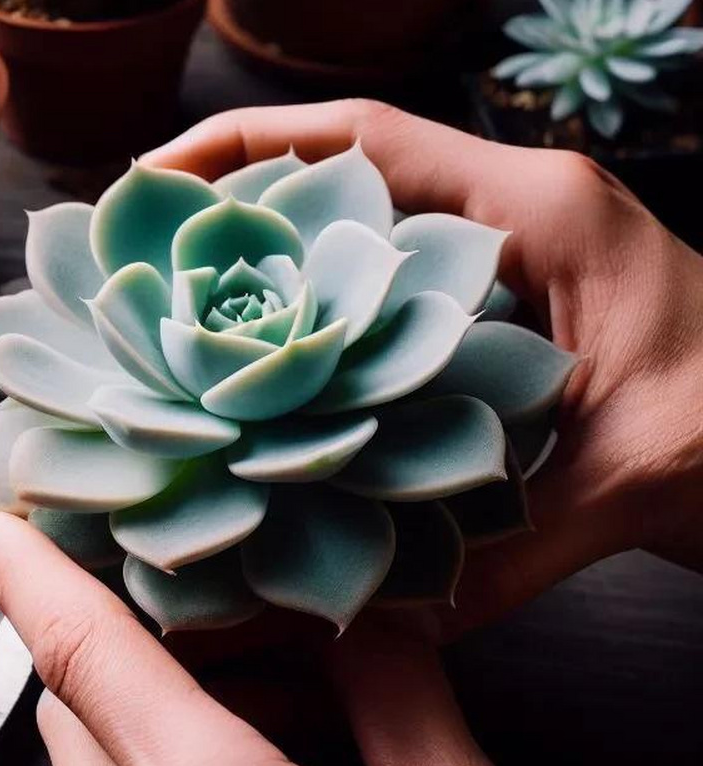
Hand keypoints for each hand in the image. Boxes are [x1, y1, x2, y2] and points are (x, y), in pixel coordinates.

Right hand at [143, 100, 702, 633]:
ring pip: (356, 232)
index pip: (361, 139)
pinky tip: (267, 369)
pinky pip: (386, 286)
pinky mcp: (503, 303)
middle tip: (136, 256)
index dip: (243, 148)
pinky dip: (319, 312)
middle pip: (339, 175)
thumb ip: (499, 554)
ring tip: (174, 308)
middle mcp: (512, 212)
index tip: (150, 180)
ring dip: (268, 260)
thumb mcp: (629, 483)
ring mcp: (506, 254)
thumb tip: (373, 625)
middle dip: (231, 203)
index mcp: (536, 210)